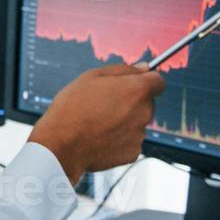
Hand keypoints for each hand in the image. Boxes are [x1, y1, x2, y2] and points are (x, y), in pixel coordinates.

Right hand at [28, 64, 166, 185]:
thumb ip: (123, 69)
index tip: (133, 83)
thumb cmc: (73, 108)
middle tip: (106, 103)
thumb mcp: (92, 77)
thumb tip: (144, 68)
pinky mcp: (133, 152)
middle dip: (132, 100)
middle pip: (147, 102)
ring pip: (138, 122)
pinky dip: (120, 138)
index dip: (146, 80)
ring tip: (99, 122)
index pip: (158, 81)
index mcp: (137, 90)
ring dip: (125, 120)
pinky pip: (130, 140)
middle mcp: (144, 112)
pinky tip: (100, 136)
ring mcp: (140, 134)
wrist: (62, 146)